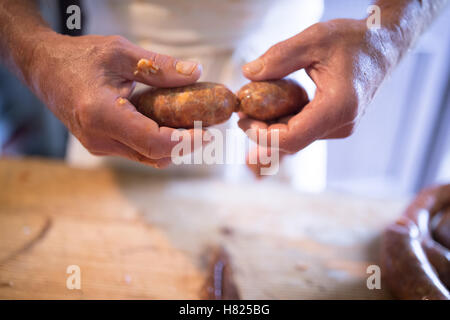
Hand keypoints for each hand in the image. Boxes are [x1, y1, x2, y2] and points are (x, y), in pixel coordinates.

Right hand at [29, 34, 202, 167]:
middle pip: (154, 155)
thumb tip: (196, 73)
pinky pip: (137, 151)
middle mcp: (99, 138)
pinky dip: (158, 142)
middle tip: (208, 125)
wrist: (44, 68)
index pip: (153, 142)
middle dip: (185, 145)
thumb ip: (159, 67)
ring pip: (147, 157)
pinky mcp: (101, 145)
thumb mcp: (121, 53)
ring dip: (173, 145)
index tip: (208, 133)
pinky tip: (170, 123)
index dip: (186, 142)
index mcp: (101, 115)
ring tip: (194, 123)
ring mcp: (99, 145)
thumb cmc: (78, 57)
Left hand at [239, 19, 390, 154]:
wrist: (383, 45)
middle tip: (242, 111)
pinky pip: (304, 130)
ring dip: (272, 126)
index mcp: (338, 107)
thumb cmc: (354, 39)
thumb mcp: (313, 39)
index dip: (262, 135)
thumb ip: (279, 57)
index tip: (243, 119)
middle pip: (291, 141)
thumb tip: (248, 74)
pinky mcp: (336, 124)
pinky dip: (285, 121)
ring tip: (254, 106)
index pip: (292, 138)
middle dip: (262, 130)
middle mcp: (341, 124)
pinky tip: (273, 106)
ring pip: (296, 137)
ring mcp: (340, 127)